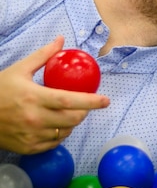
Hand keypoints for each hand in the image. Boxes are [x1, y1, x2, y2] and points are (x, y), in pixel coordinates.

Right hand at [0, 36, 109, 153]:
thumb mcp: (19, 70)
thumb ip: (43, 56)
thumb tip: (61, 40)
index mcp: (35, 98)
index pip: (71, 101)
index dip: (91, 101)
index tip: (105, 100)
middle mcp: (35, 119)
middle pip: (72, 119)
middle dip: (84, 113)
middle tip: (85, 106)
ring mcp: (31, 135)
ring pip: (65, 132)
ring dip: (72, 124)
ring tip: (68, 114)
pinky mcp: (27, 147)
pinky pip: (53, 143)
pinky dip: (59, 135)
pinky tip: (55, 126)